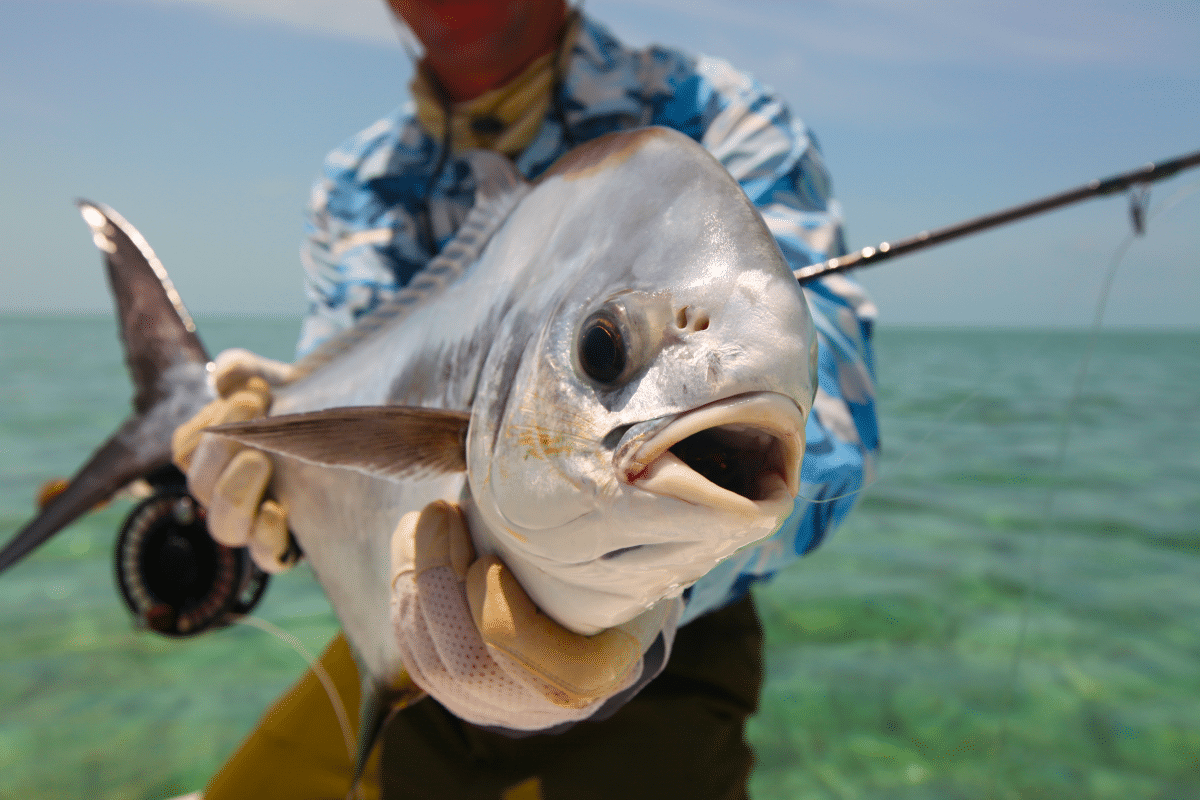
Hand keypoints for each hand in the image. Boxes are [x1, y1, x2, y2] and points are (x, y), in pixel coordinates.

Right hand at [171, 349, 297, 572]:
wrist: (360, 430)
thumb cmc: (309, 407)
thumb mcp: (278, 381)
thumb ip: (245, 370)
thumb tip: (224, 377)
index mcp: (220, 456)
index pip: (187, 449)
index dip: (209, 422)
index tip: (252, 392)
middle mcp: (233, 495)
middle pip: (202, 486)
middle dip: (220, 449)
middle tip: (252, 411)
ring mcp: (260, 525)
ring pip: (224, 526)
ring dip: (233, 492)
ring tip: (259, 459)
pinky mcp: (294, 546)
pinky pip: (268, 556)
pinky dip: (266, 536)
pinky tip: (276, 513)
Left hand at [390, 500, 678, 729]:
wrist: (591, 611)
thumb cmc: (613, 560)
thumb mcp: (631, 546)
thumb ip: (625, 525)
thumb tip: (634, 470)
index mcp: (597, 673)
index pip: (542, 670)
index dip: (500, 617)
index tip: (489, 557)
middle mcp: (542, 706)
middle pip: (469, 662)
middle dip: (439, 581)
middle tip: (440, 513)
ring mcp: (492, 704)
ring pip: (431, 658)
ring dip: (415, 580)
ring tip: (428, 518)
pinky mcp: (452, 691)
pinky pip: (414, 652)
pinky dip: (404, 593)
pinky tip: (413, 542)